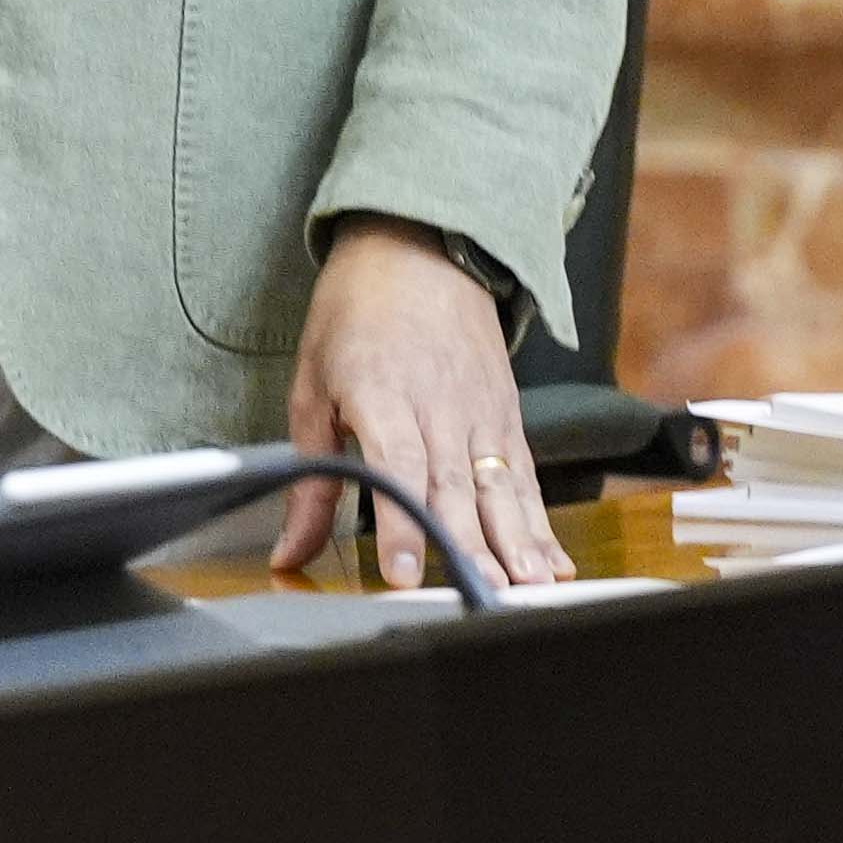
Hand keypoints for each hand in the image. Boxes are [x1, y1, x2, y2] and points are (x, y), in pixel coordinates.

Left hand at [270, 216, 569, 591]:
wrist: (419, 246)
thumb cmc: (354, 315)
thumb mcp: (311, 388)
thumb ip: (309, 482)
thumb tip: (290, 553)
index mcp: (379, 392)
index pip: (394, 466)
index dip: (400, 522)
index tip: (400, 572)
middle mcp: (437, 405)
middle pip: (455, 486)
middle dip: (468, 547)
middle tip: (479, 596)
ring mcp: (479, 410)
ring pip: (500, 486)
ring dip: (516, 543)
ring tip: (528, 587)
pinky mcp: (507, 415)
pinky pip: (525, 477)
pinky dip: (540, 523)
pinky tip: (552, 563)